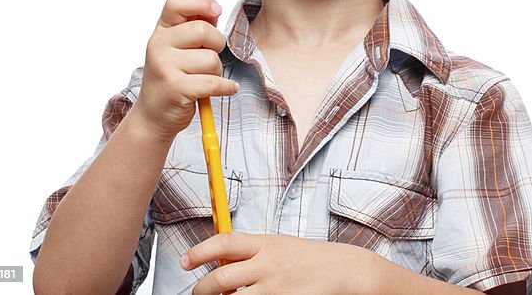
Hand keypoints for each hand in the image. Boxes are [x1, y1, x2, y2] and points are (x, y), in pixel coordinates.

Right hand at [129, 0, 236, 140]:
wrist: (154, 116)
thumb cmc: (174, 77)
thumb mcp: (179, 47)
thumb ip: (196, 26)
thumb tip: (214, 9)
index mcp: (161, 30)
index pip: (176, 2)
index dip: (200, 2)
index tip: (216, 10)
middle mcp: (158, 45)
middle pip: (203, 30)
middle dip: (217, 43)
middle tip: (210, 56)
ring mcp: (164, 66)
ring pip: (212, 59)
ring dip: (217, 71)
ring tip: (204, 78)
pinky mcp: (175, 88)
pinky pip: (214, 82)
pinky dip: (226, 87)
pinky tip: (226, 89)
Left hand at [182, 231, 371, 294]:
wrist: (346, 272)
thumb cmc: (314, 259)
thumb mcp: (282, 246)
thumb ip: (253, 252)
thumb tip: (221, 262)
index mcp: (268, 244)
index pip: (225, 242)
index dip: (199, 252)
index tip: (185, 261)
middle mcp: (269, 264)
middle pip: (220, 278)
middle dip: (202, 290)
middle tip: (199, 293)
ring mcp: (275, 288)